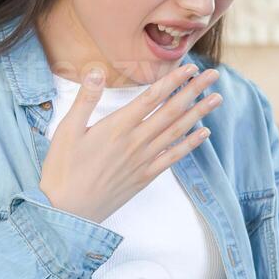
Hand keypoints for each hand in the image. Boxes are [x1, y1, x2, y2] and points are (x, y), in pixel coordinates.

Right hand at [39, 62, 222, 223]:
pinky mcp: (144, 177)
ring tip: (216, 99)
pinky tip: (203, 134)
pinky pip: (173, 157)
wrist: (67, 210)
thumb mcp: (67, 129)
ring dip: (198, 114)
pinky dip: (190, 144)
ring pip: (177, 132)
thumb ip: (85, 99)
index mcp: (117, 126)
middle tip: (213, 75)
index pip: (152, 97)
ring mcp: (143, 160)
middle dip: (194, 91)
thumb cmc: (63, 169)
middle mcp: (135, 141)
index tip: (190, 67)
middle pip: (171, 111)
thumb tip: (96, 70)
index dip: (173, 80)